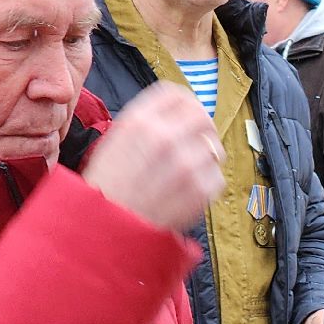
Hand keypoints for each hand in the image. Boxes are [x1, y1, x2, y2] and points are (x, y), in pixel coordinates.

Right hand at [84, 82, 227, 231]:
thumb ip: (145, 123)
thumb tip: (176, 113)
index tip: (188, 115)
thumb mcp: (115, 142)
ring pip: (213, 148)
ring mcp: (186, 163)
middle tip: (198, 142)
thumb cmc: (107, 188)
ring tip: (186, 174)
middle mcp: (165, 137)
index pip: (177, 94)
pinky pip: (216, 176)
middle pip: (202, 116)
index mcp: (140, 121)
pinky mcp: (201, 189)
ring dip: (205, 159)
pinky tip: (187, 192)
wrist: (108, 229)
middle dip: (203, 129)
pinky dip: (206, 184)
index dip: (185, 104)